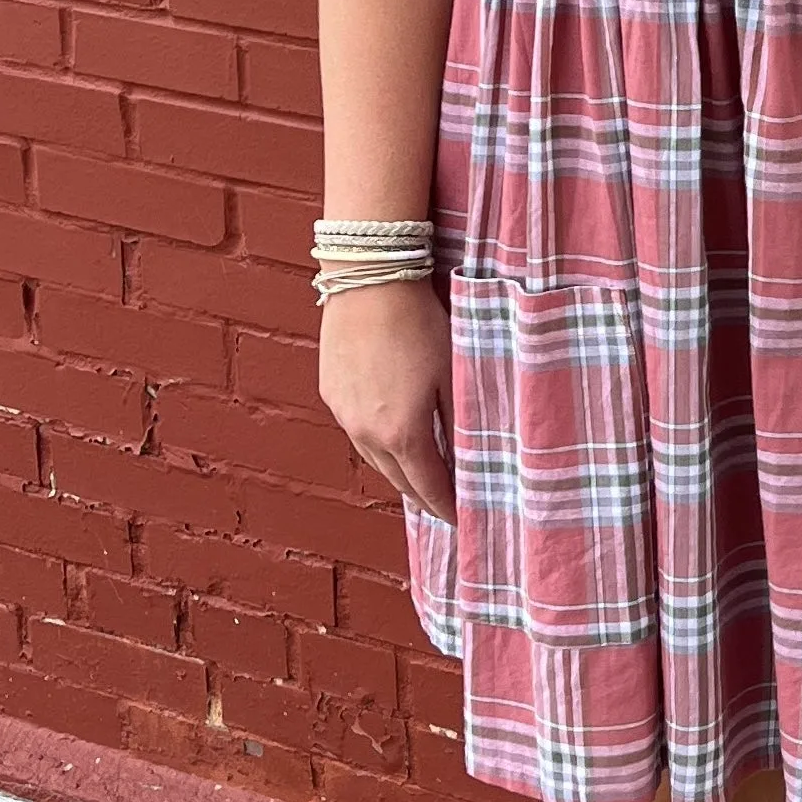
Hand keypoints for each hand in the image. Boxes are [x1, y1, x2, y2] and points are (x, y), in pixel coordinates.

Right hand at [317, 276, 453, 514]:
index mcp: (402, 432)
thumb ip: (459, 422)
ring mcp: (344, 414)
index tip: (461, 520)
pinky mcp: (331, 393)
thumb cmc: (418, 323)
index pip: (428, 486)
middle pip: (398, 481)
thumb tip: (470, 457)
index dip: (446, 506)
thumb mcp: (453, 373)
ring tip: (419, 478)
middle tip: (443, 505)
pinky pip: (356, 433)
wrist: (369, 281)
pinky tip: (391, 438)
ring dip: (398, 472)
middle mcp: (366, 432)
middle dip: (422, 496)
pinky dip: (377, 445)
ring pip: (374, 459)